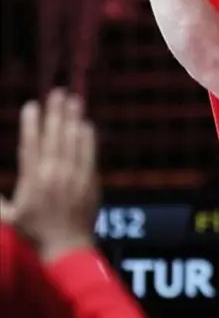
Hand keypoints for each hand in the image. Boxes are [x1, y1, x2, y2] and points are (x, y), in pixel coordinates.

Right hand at [3, 89, 99, 261]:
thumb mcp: (8, 217)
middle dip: (56, 112)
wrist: (67, 246)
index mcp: (33, 179)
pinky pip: (90, 153)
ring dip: (74, 118)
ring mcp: (75, 175)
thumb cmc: (35, 233)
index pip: (31, 144)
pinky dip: (89, 138)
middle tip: (58, 92)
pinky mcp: (91, 180)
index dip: (31, 123)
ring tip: (74, 100)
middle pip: (55, 136)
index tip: (31, 105)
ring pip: (74, 141)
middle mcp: (54, 173)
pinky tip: (87, 124)